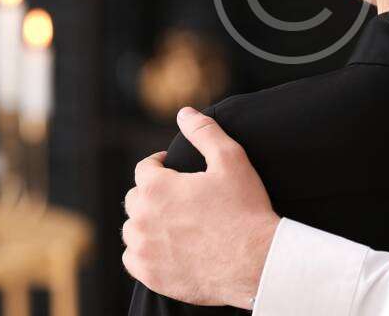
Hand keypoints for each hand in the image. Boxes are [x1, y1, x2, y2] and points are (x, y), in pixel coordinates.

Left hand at [122, 107, 280, 308]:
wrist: (256, 262)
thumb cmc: (245, 209)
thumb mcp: (231, 159)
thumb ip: (204, 131)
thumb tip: (184, 112)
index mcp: (157, 186)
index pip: (145, 168)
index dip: (160, 165)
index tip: (173, 169)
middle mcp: (142, 217)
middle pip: (135, 198)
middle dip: (152, 193)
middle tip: (178, 197)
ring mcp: (144, 249)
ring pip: (132, 229)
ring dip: (146, 223)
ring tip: (171, 223)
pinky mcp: (150, 275)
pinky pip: (133, 259)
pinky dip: (144, 252)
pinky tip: (165, 248)